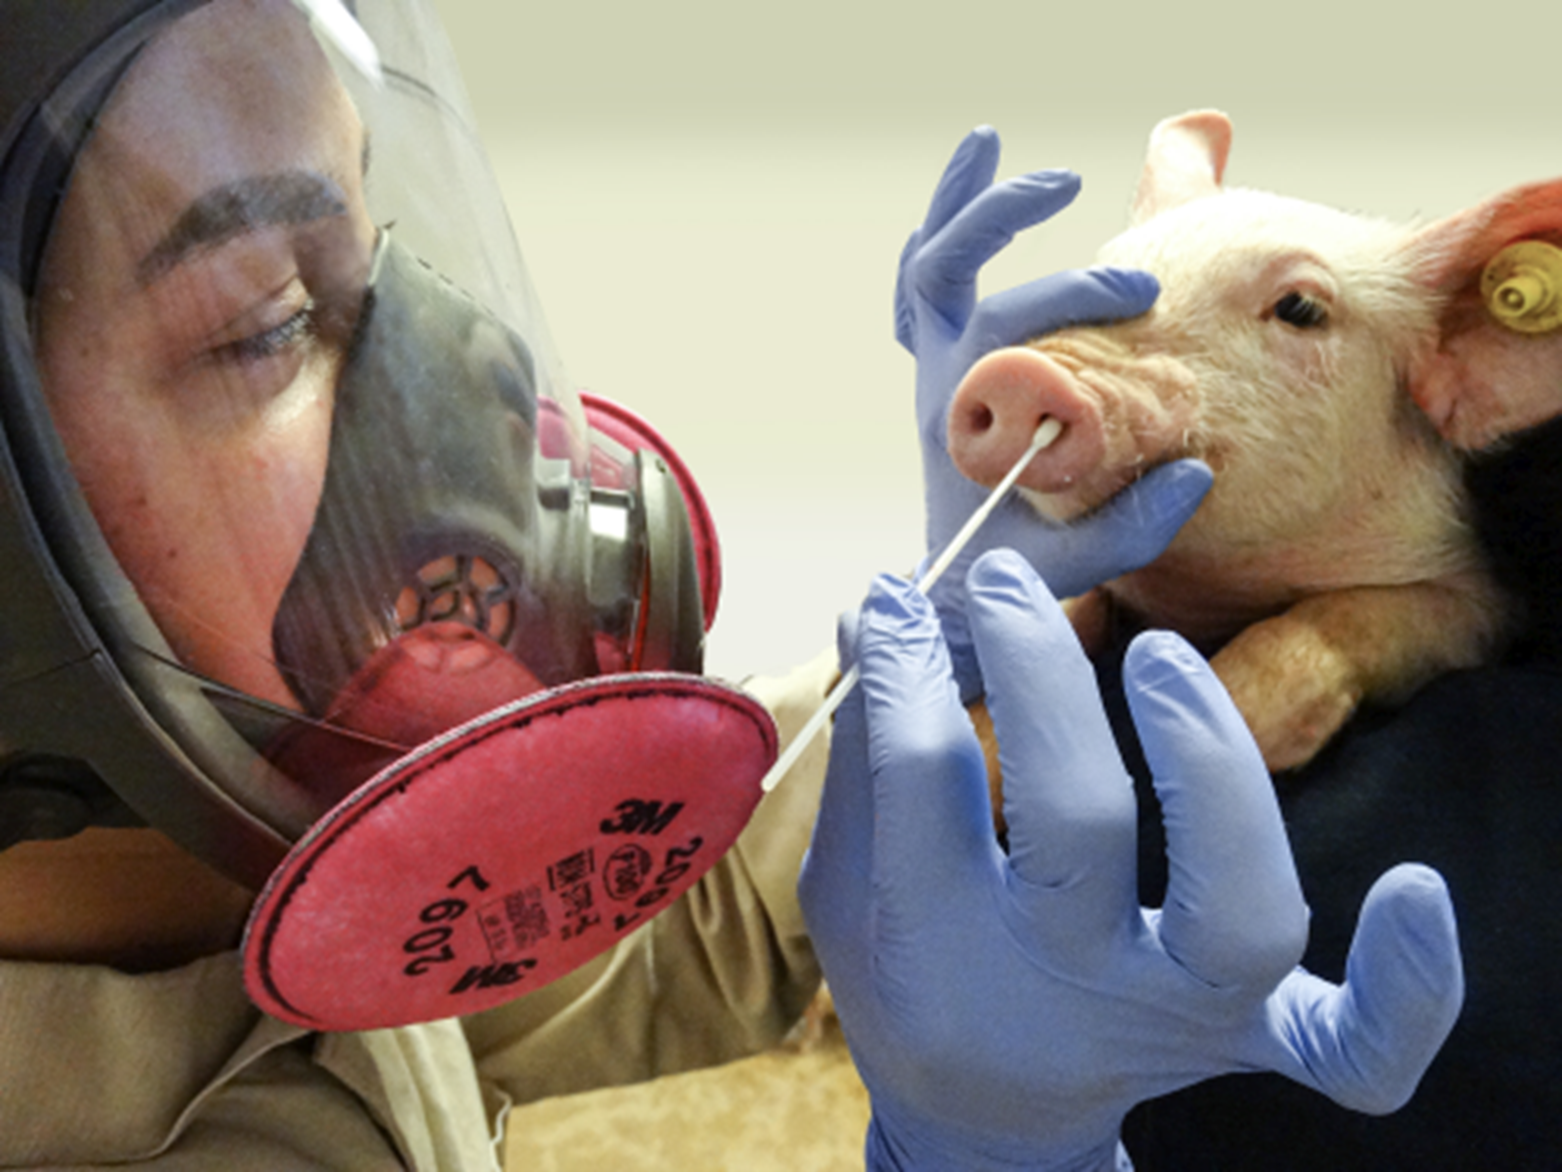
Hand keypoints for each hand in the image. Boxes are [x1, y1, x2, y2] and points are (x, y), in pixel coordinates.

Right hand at [799, 551, 1463, 1171]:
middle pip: (1079, 826)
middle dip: (1043, 680)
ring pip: (1243, 916)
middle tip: (1005, 585)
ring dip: (1217, 770)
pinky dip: (1404, 992)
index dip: (911, 669)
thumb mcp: (851, 882)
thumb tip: (882, 609)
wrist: (987, 1115)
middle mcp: (1069, 992)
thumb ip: (870, 753)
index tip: (904, 595)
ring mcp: (1177, 1019)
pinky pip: (1355, 1048)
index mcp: (942, 954)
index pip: (926, 783)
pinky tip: (1416, 891)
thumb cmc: (909, 977)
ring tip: (1157, 654)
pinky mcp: (1256, 1036)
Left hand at [897, 128, 1209, 697]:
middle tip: (1135, 278)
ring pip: (925, 264)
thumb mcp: (1069, 568)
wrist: (956, 592)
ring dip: (960, 203)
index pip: (996, 333)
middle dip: (1028, 244)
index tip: (1139, 301)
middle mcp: (940, 379)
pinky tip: (977, 167)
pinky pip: (926, 280)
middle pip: (948, 276)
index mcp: (958, 421)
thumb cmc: (1009, 577)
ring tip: (989, 141)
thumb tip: (1195, 473)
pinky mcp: (947, 361)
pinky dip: (945, 223)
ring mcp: (937, 365)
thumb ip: (1129, 528)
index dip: (1062, 300)